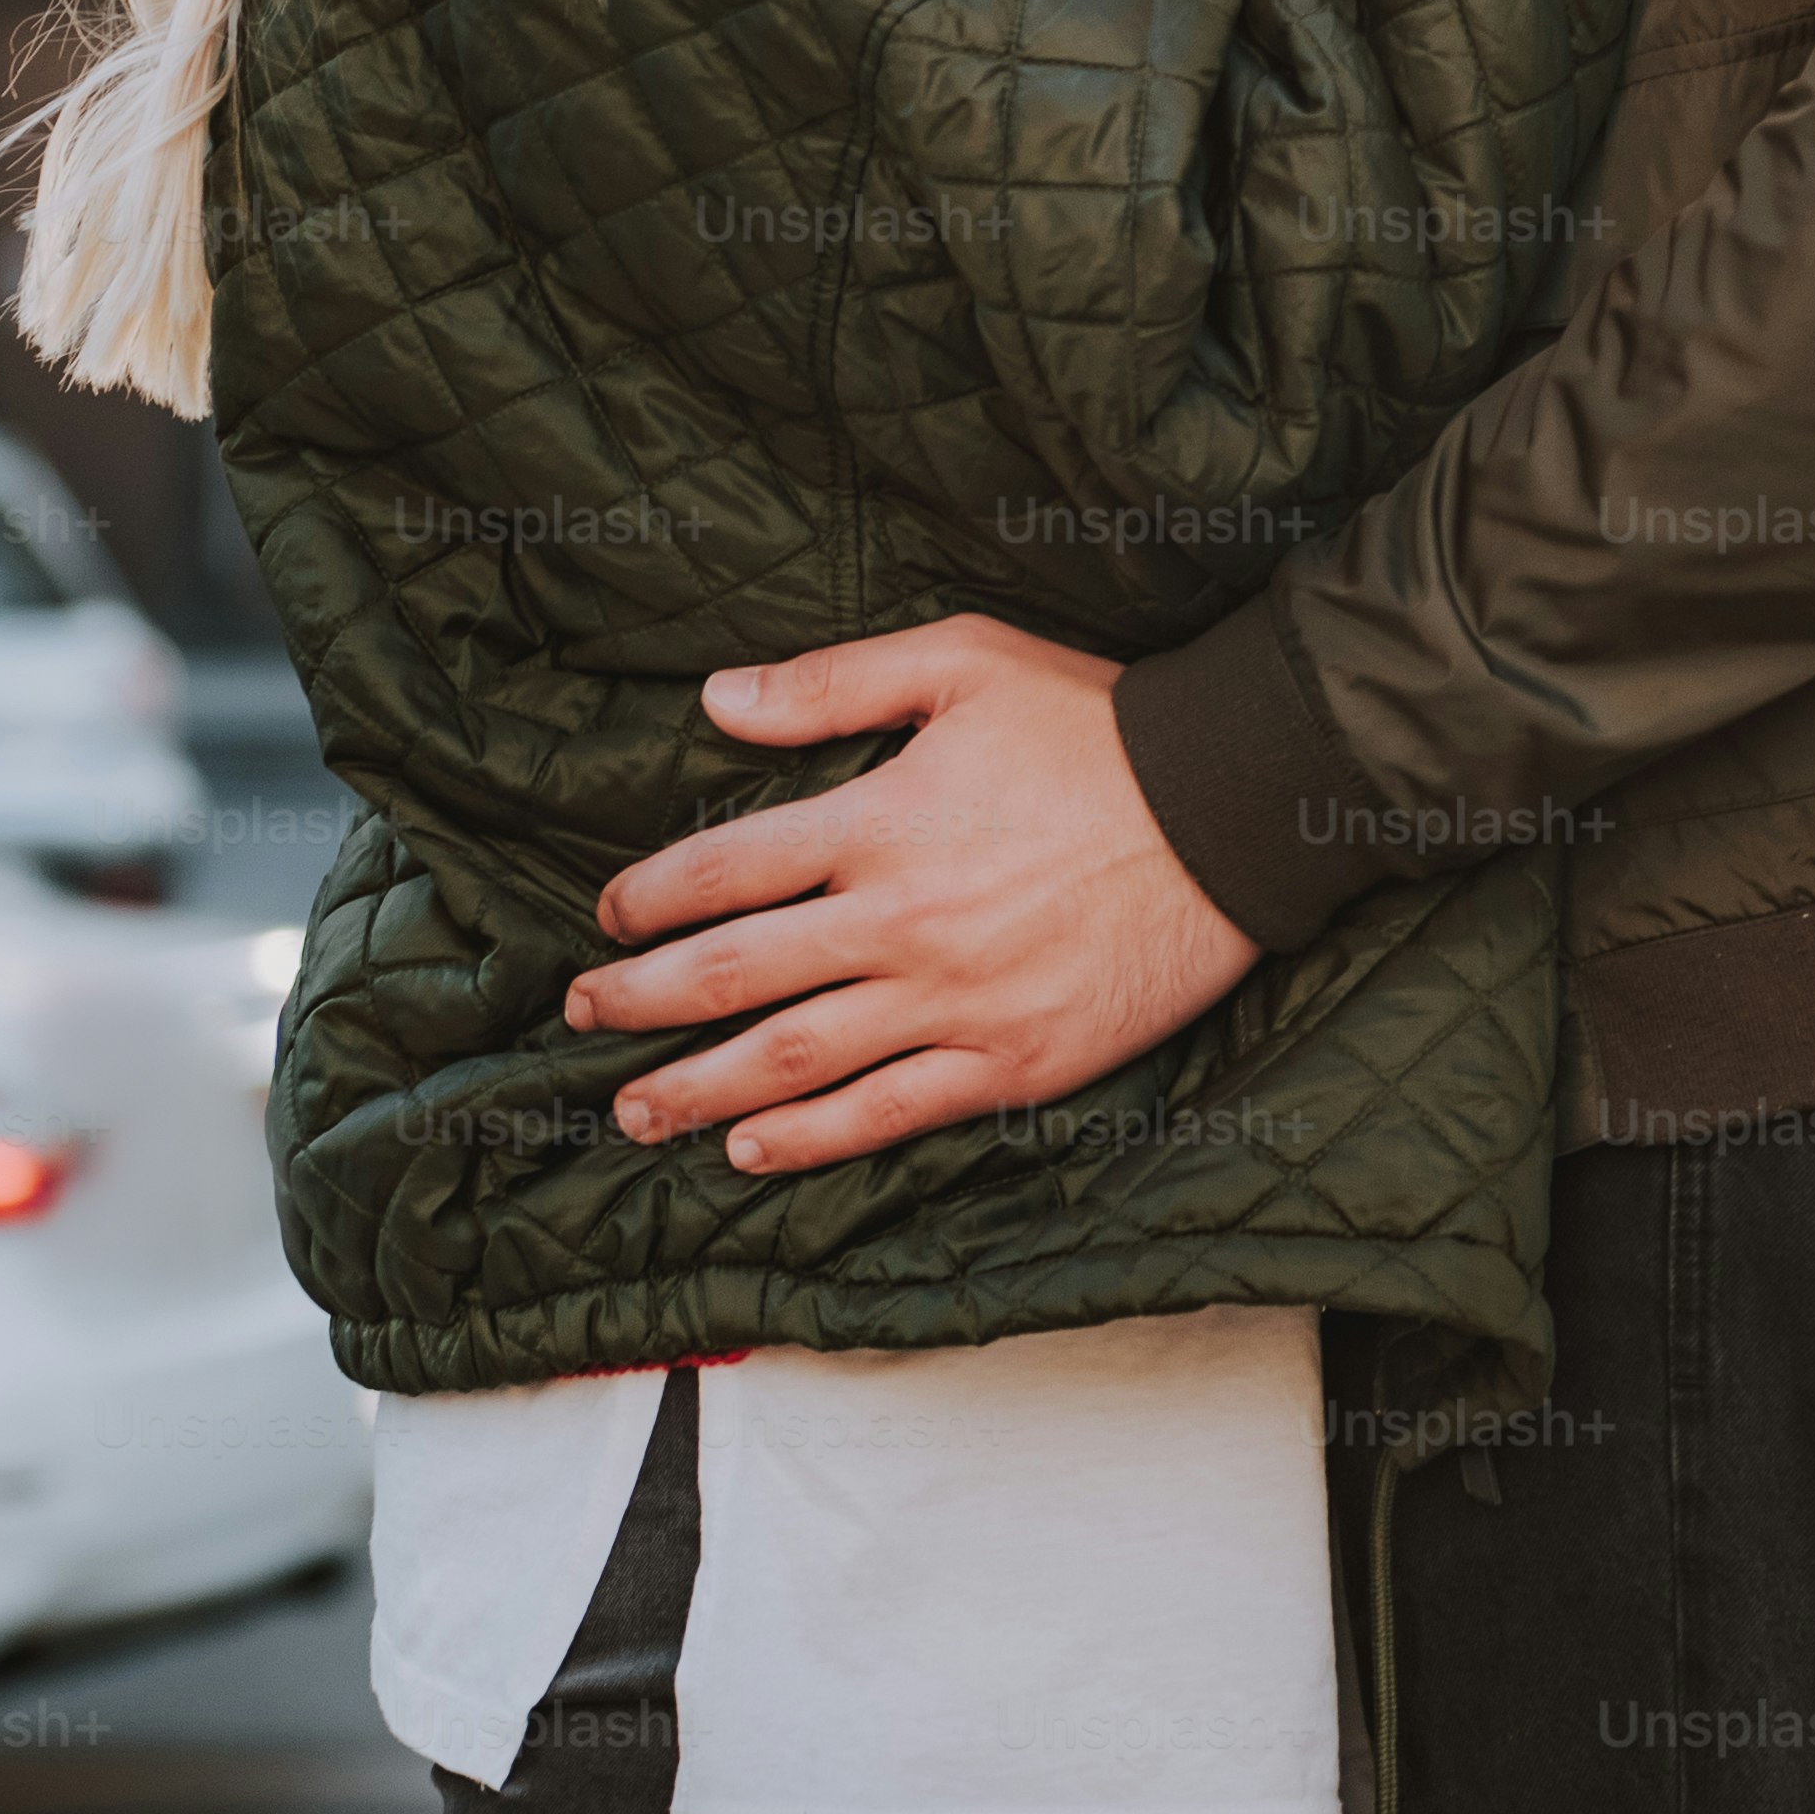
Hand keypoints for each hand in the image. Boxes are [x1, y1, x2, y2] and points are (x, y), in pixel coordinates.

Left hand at [565, 617, 1262, 1174]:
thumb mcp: (963, 663)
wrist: (1232, 809)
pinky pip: (892, 1113)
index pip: (729, 870)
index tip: (607, 921)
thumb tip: (717, 698)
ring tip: (636, 1110)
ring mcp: (956, 1003)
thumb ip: (832, 685)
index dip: (652, 899)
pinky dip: (813, 1140)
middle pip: (737, 975)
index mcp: (880, 822)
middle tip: (582, 1019)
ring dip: (700, 1088)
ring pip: (796, 1060)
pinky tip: (753, 1150)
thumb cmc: (1098, 726)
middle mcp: (901, 923)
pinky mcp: (1013, 1062)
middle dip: (644, 1001)